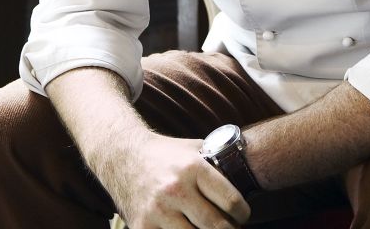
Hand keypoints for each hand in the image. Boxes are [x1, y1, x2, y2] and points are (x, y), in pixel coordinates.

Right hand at [116, 134, 250, 228]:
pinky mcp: (142, 228)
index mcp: (193, 168)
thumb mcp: (194, 149)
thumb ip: (217, 163)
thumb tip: (245, 173)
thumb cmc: (166, 154)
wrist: (124, 157)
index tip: (242, 215)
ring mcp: (158, 211)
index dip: (242, 213)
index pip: (230, 200)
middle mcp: (176, 190)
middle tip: (232, 228)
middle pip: (215, 226)